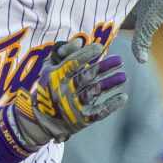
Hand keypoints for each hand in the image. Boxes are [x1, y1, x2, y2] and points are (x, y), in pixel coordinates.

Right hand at [1, 40, 128, 152]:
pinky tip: (123, 96)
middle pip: (87, 77)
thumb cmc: (47, 88)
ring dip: (111, 84)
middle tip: (120, 60)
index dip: (86, 54)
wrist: (39, 120)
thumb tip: (79, 42)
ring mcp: (73, 107)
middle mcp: (63, 92)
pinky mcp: (81, 120)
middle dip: (104, 67)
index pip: (72, 63)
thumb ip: (63, 54)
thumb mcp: (49, 69)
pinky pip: (99, 112)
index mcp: (54, 78)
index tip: (100, 47)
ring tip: (123, 76)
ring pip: (95, 92)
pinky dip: (111, 105)